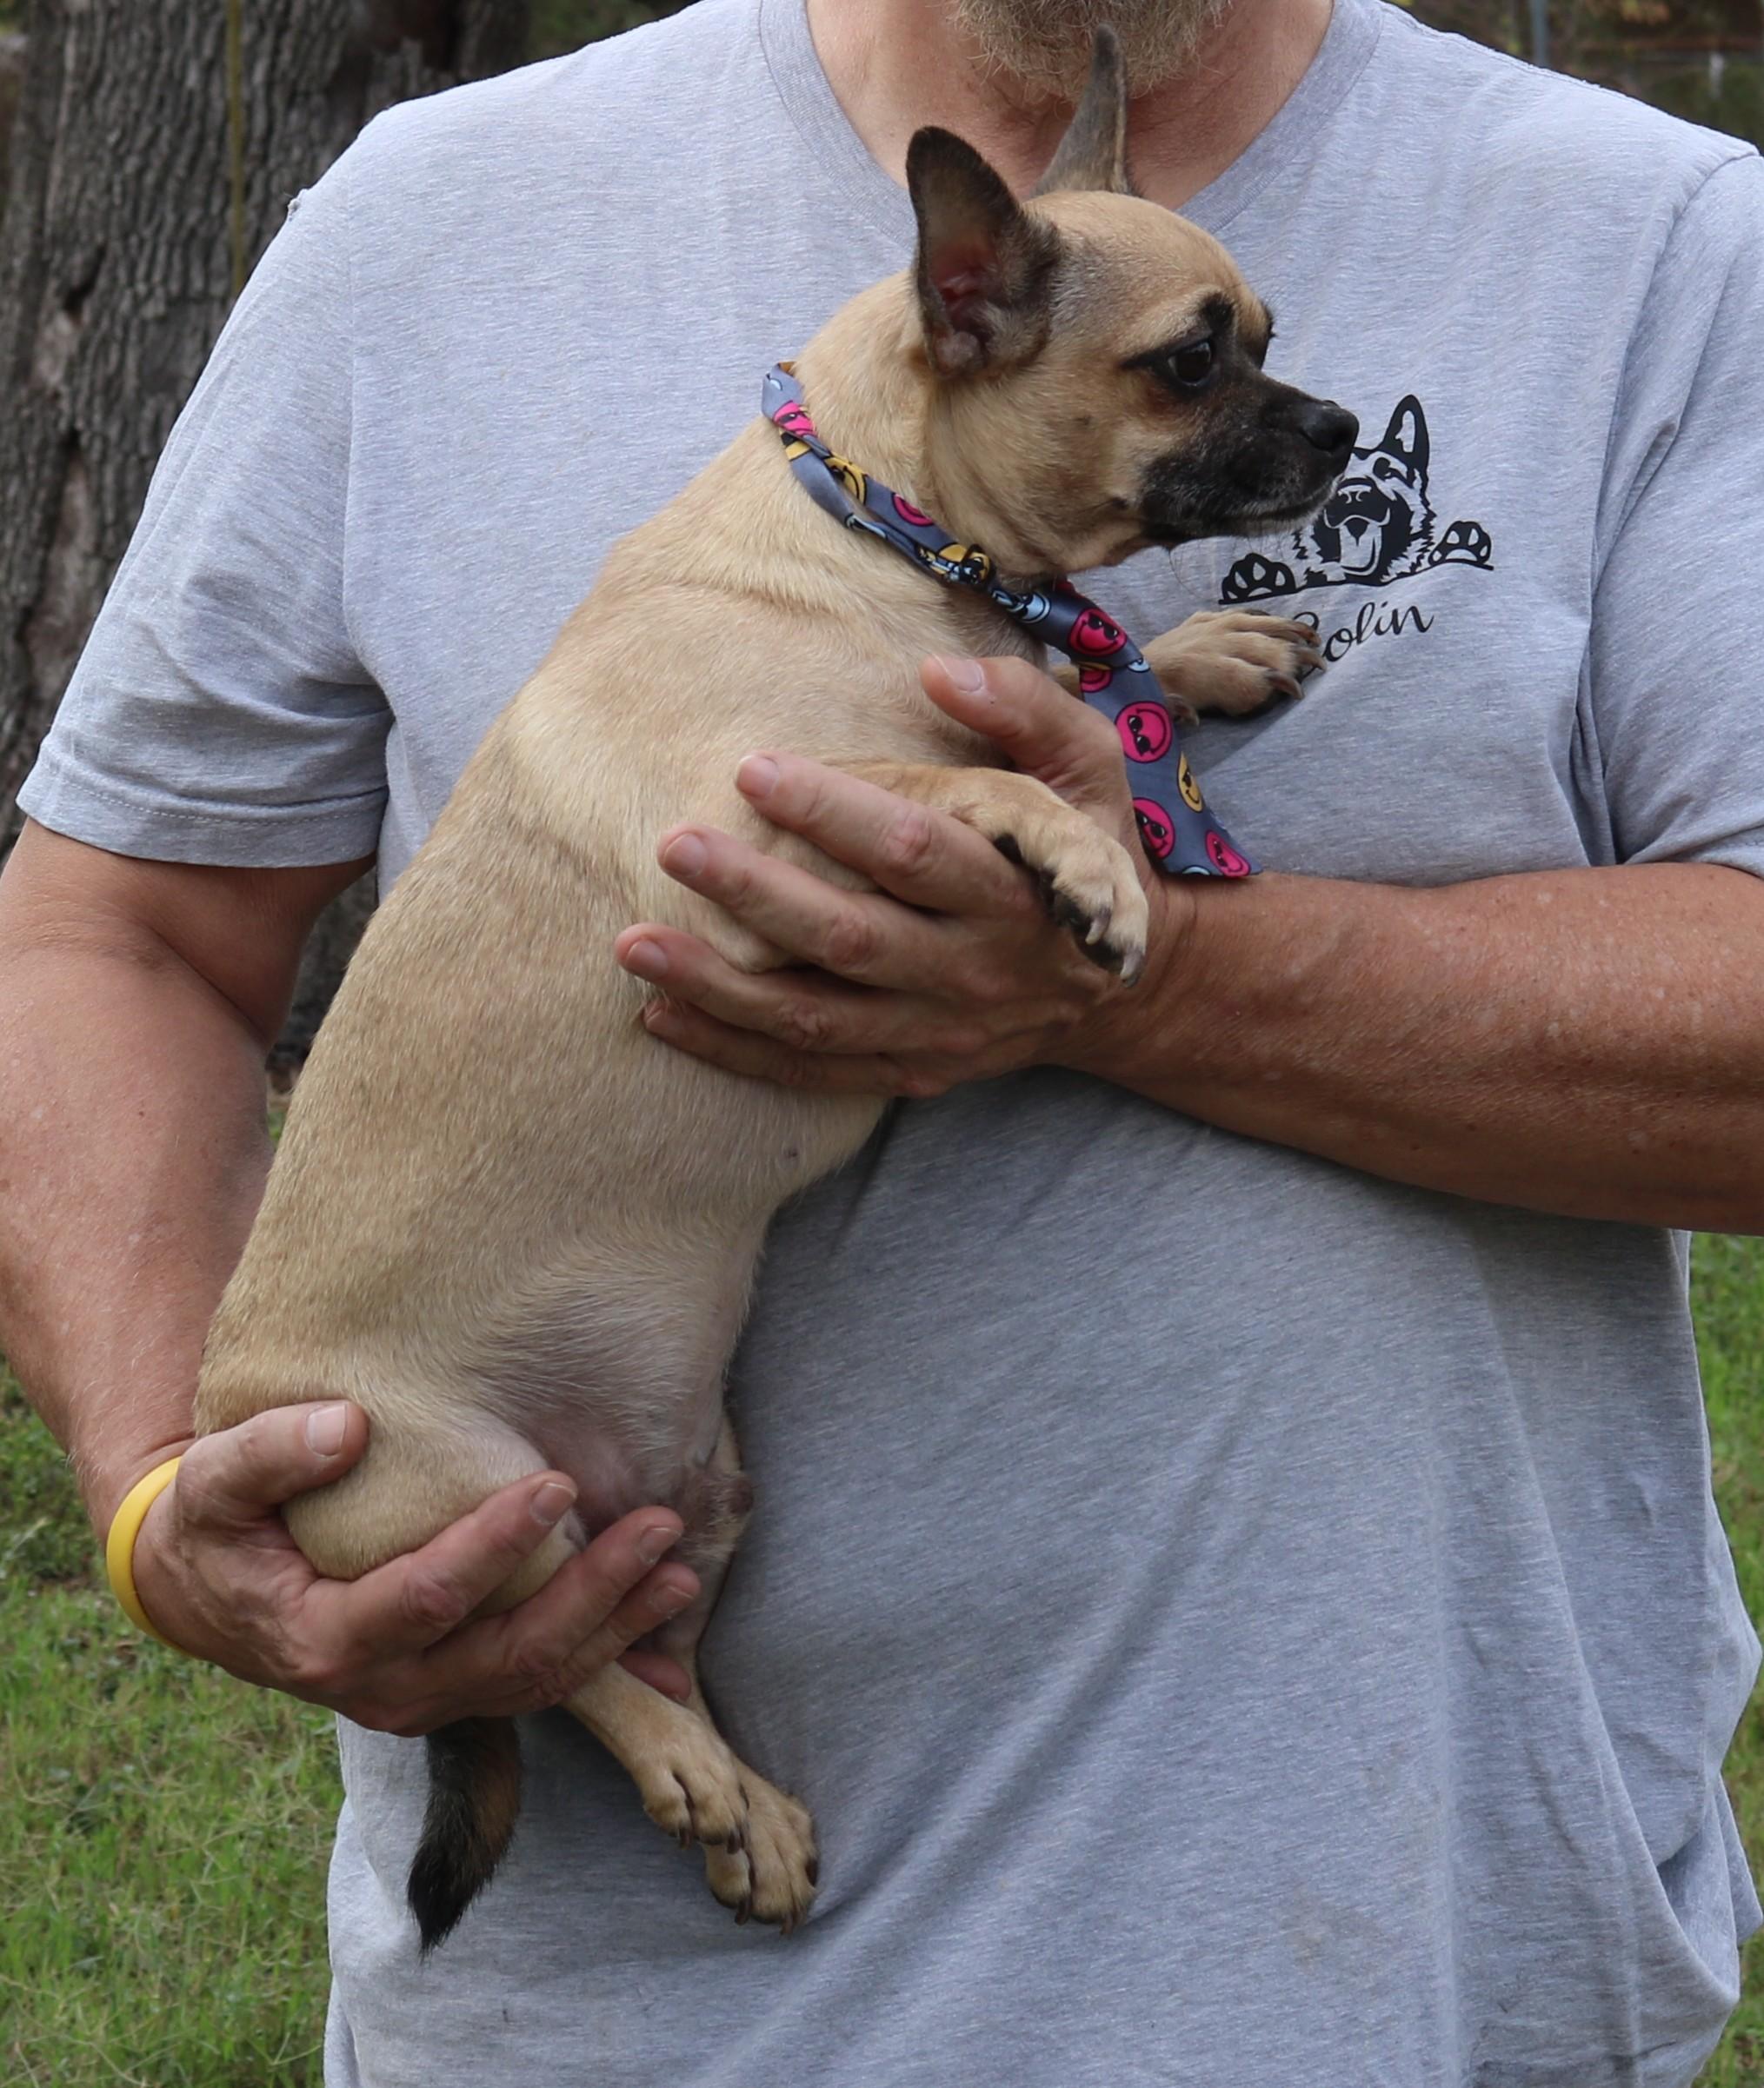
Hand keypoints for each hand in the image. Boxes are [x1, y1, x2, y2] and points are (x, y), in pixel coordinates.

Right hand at [126, 1402, 698, 1735]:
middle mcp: (386, 1688)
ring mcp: (427, 1699)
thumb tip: (348, 1427)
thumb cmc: (217, 1527)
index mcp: (326, 1639)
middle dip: (592, 1592)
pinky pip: (540, 1685)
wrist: (211, 1595)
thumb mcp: (211, 1484)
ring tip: (683, 1572)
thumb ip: (269, 1455)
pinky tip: (662, 1623)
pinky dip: (606, 1657)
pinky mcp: (456, 1690)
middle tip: (659, 1528)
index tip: (554, 1482)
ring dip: (617, 1629)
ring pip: (536, 1682)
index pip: (429, 1598)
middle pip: (508, 1655)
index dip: (495, 1545)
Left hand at [616, 654, 1183, 1095]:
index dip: (833, 813)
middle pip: (851, 938)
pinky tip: (661, 1015)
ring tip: (633, 945)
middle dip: (756, 895)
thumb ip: (1025, 709)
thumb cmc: (1092, 854)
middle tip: (674, 845)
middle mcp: (974, 970)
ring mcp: (939, 1032)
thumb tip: (937, 670)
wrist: (1127, 989)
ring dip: (720, 986)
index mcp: (1016, 891)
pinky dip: (734, 1048)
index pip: (915, 851)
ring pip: (816, 1017)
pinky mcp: (911, 1071)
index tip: (753, 770)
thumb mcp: (1090, 770)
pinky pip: (811, 1070)